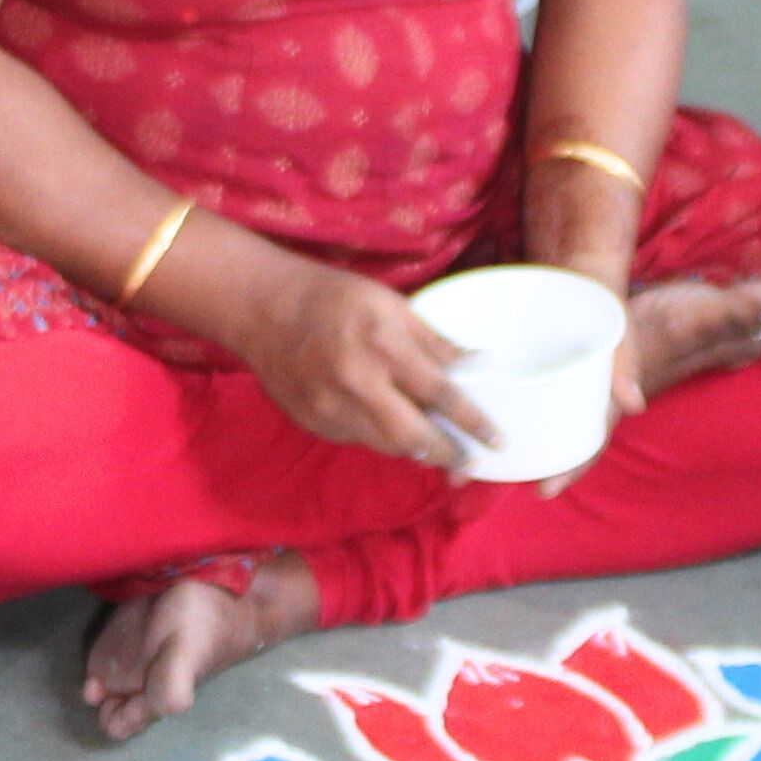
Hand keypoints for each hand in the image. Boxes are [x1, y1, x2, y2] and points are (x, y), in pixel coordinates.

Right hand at [227, 255, 493, 464]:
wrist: (262, 309)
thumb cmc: (334, 298)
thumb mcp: (390, 303)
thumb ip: (434, 340)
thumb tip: (479, 363)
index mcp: (381, 344)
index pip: (439, 393)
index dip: (473, 421)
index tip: (497, 440)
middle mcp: (355, 382)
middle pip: (413, 437)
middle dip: (447, 454)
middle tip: (470, 462)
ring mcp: (330, 408)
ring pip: (386, 446)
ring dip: (416, 450)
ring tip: (436, 446)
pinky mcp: (313, 423)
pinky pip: (359, 440)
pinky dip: (381, 437)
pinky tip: (389, 424)